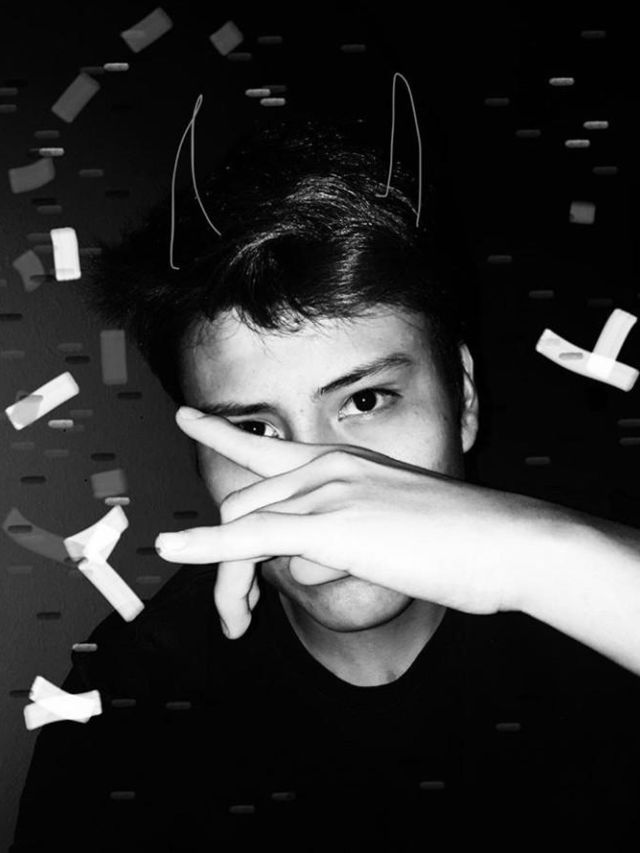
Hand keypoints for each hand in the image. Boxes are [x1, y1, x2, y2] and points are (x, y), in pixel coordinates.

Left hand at [155, 409, 542, 638]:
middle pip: (245, 505)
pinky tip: (171, 547)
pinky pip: (250, 535)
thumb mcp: (392, 529)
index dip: (220, 432)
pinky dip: (206, 545)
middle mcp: (327, 465)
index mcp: (343, 460)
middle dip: (225, 557)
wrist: (507, 540)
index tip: (187, 416)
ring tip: (236, 623)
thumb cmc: (461, 540)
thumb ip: (344, 536)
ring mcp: (328, 490)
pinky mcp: (330, 524)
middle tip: (235, 612)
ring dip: (229, 582)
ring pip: (245, 527)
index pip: (266, 446)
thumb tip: (307, 559)